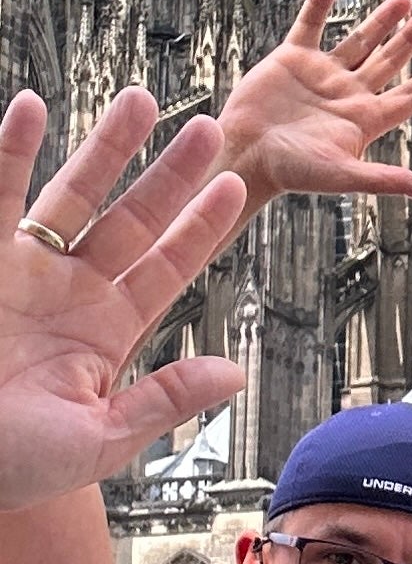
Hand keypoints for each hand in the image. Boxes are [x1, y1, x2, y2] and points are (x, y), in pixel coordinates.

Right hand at [0, 90, 248, 507]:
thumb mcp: (98, 437)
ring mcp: (24, 269)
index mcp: (107, 330)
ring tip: (142, 99)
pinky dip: (10, 150)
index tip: (237, 187)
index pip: (168, 268)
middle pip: (133, 218)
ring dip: (107, 147)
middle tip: (213, 127)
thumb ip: (162, 399)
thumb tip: (233, 374)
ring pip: (74, 194)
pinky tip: (31, 107)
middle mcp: (71, 290)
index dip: (202, 228)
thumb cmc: (14, 464)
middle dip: (171, 174)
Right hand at [219, 0, 411, 210]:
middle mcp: (347, 94)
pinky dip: (320, 2)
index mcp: (364, 120)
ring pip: (358, 40)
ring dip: (380, 19)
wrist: (245, 155)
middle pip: (388, 62)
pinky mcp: (292, 59)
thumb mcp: (340, 174)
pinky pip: (310, 24)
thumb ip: (381, 179)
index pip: (408, 96)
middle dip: (410, 38)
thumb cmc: (292, 172)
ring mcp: (321, 74)